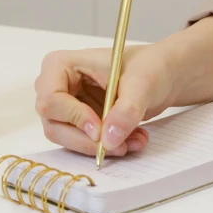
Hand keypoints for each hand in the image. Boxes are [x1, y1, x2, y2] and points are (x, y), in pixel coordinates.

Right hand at [34, 17, 212, 156]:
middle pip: (54, 124)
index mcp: (60, 65)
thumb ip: (126, 109)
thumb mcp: (142, 83)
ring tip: (134, 140)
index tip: (101, 129)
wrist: (161, 76)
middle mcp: (55, 86)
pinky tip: (131, 140)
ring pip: (67, 140)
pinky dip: (107, 147)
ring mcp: (65, 106)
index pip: (50, 100)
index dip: (73, 118)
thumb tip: (109, 139)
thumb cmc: (148, 67)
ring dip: (101, 146)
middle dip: (88, 139)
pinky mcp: (77, 123)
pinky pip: (83, 144)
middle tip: (120, 145)